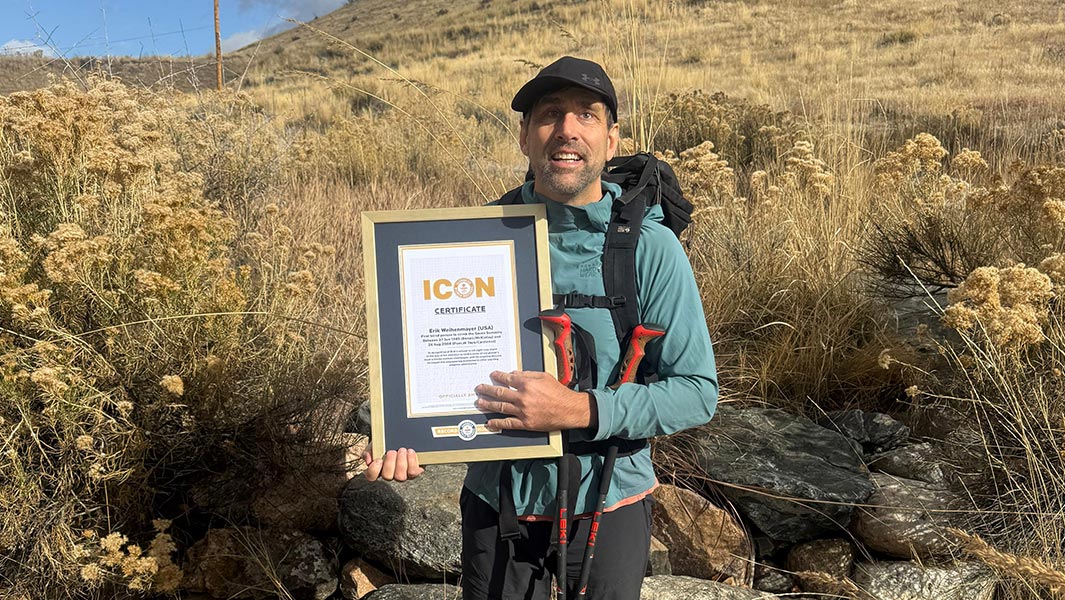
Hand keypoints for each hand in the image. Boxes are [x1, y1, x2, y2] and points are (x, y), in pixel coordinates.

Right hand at [362, 448, 423, 481]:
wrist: (402, 437)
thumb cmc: (387, 443)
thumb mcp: (376, 443)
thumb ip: (370, 450)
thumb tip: (368, 460)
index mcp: (378, 468)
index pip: (371, 476)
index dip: (374, 470)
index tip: (378, 460)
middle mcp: (390, 474)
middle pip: (387, 476)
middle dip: (390, 463)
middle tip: (392, 451)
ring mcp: (402, 475)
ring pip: (400, 477)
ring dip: (401, 462)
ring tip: (403, 450)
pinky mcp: (413, 472)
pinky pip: (413, 472)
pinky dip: (412, 461)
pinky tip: (410, 452)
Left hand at [474, 370, 596, 431]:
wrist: (569, 409)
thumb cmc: (559, 393)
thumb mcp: (544, 377)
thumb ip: (528, 374)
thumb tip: (514, 374)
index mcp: (527, 384)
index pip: (508, 379)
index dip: (498, 377)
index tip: (492, 376)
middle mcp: (523, 397)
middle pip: (500, 393)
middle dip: (487, 390)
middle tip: (479, 388)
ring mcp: (523, 411)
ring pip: (501, 407)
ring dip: (488, 405)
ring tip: (480, 403)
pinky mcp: (526, 423)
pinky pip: (508, 423)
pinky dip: (498, 423)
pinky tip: (490, 422)